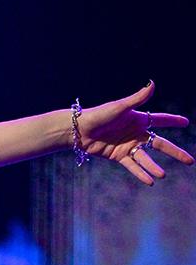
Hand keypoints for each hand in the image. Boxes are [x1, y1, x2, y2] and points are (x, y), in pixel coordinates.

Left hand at [78, 81, 192, 185]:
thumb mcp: (120, 107)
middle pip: (159, 144)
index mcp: (138, 120)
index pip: (160, 120)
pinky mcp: (117, 156)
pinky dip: (140, 173)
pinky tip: (149, 181)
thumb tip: (152, 83)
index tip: (186, 123)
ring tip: (162, 175)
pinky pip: (131, 165)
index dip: (173, 121)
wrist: (78, 130)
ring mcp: (127, 146)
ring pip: (145, 158)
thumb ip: (137, 98)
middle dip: (175, 152)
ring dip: (153, 167)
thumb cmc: (98, 115)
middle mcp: (135, 134)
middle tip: (190, 161)